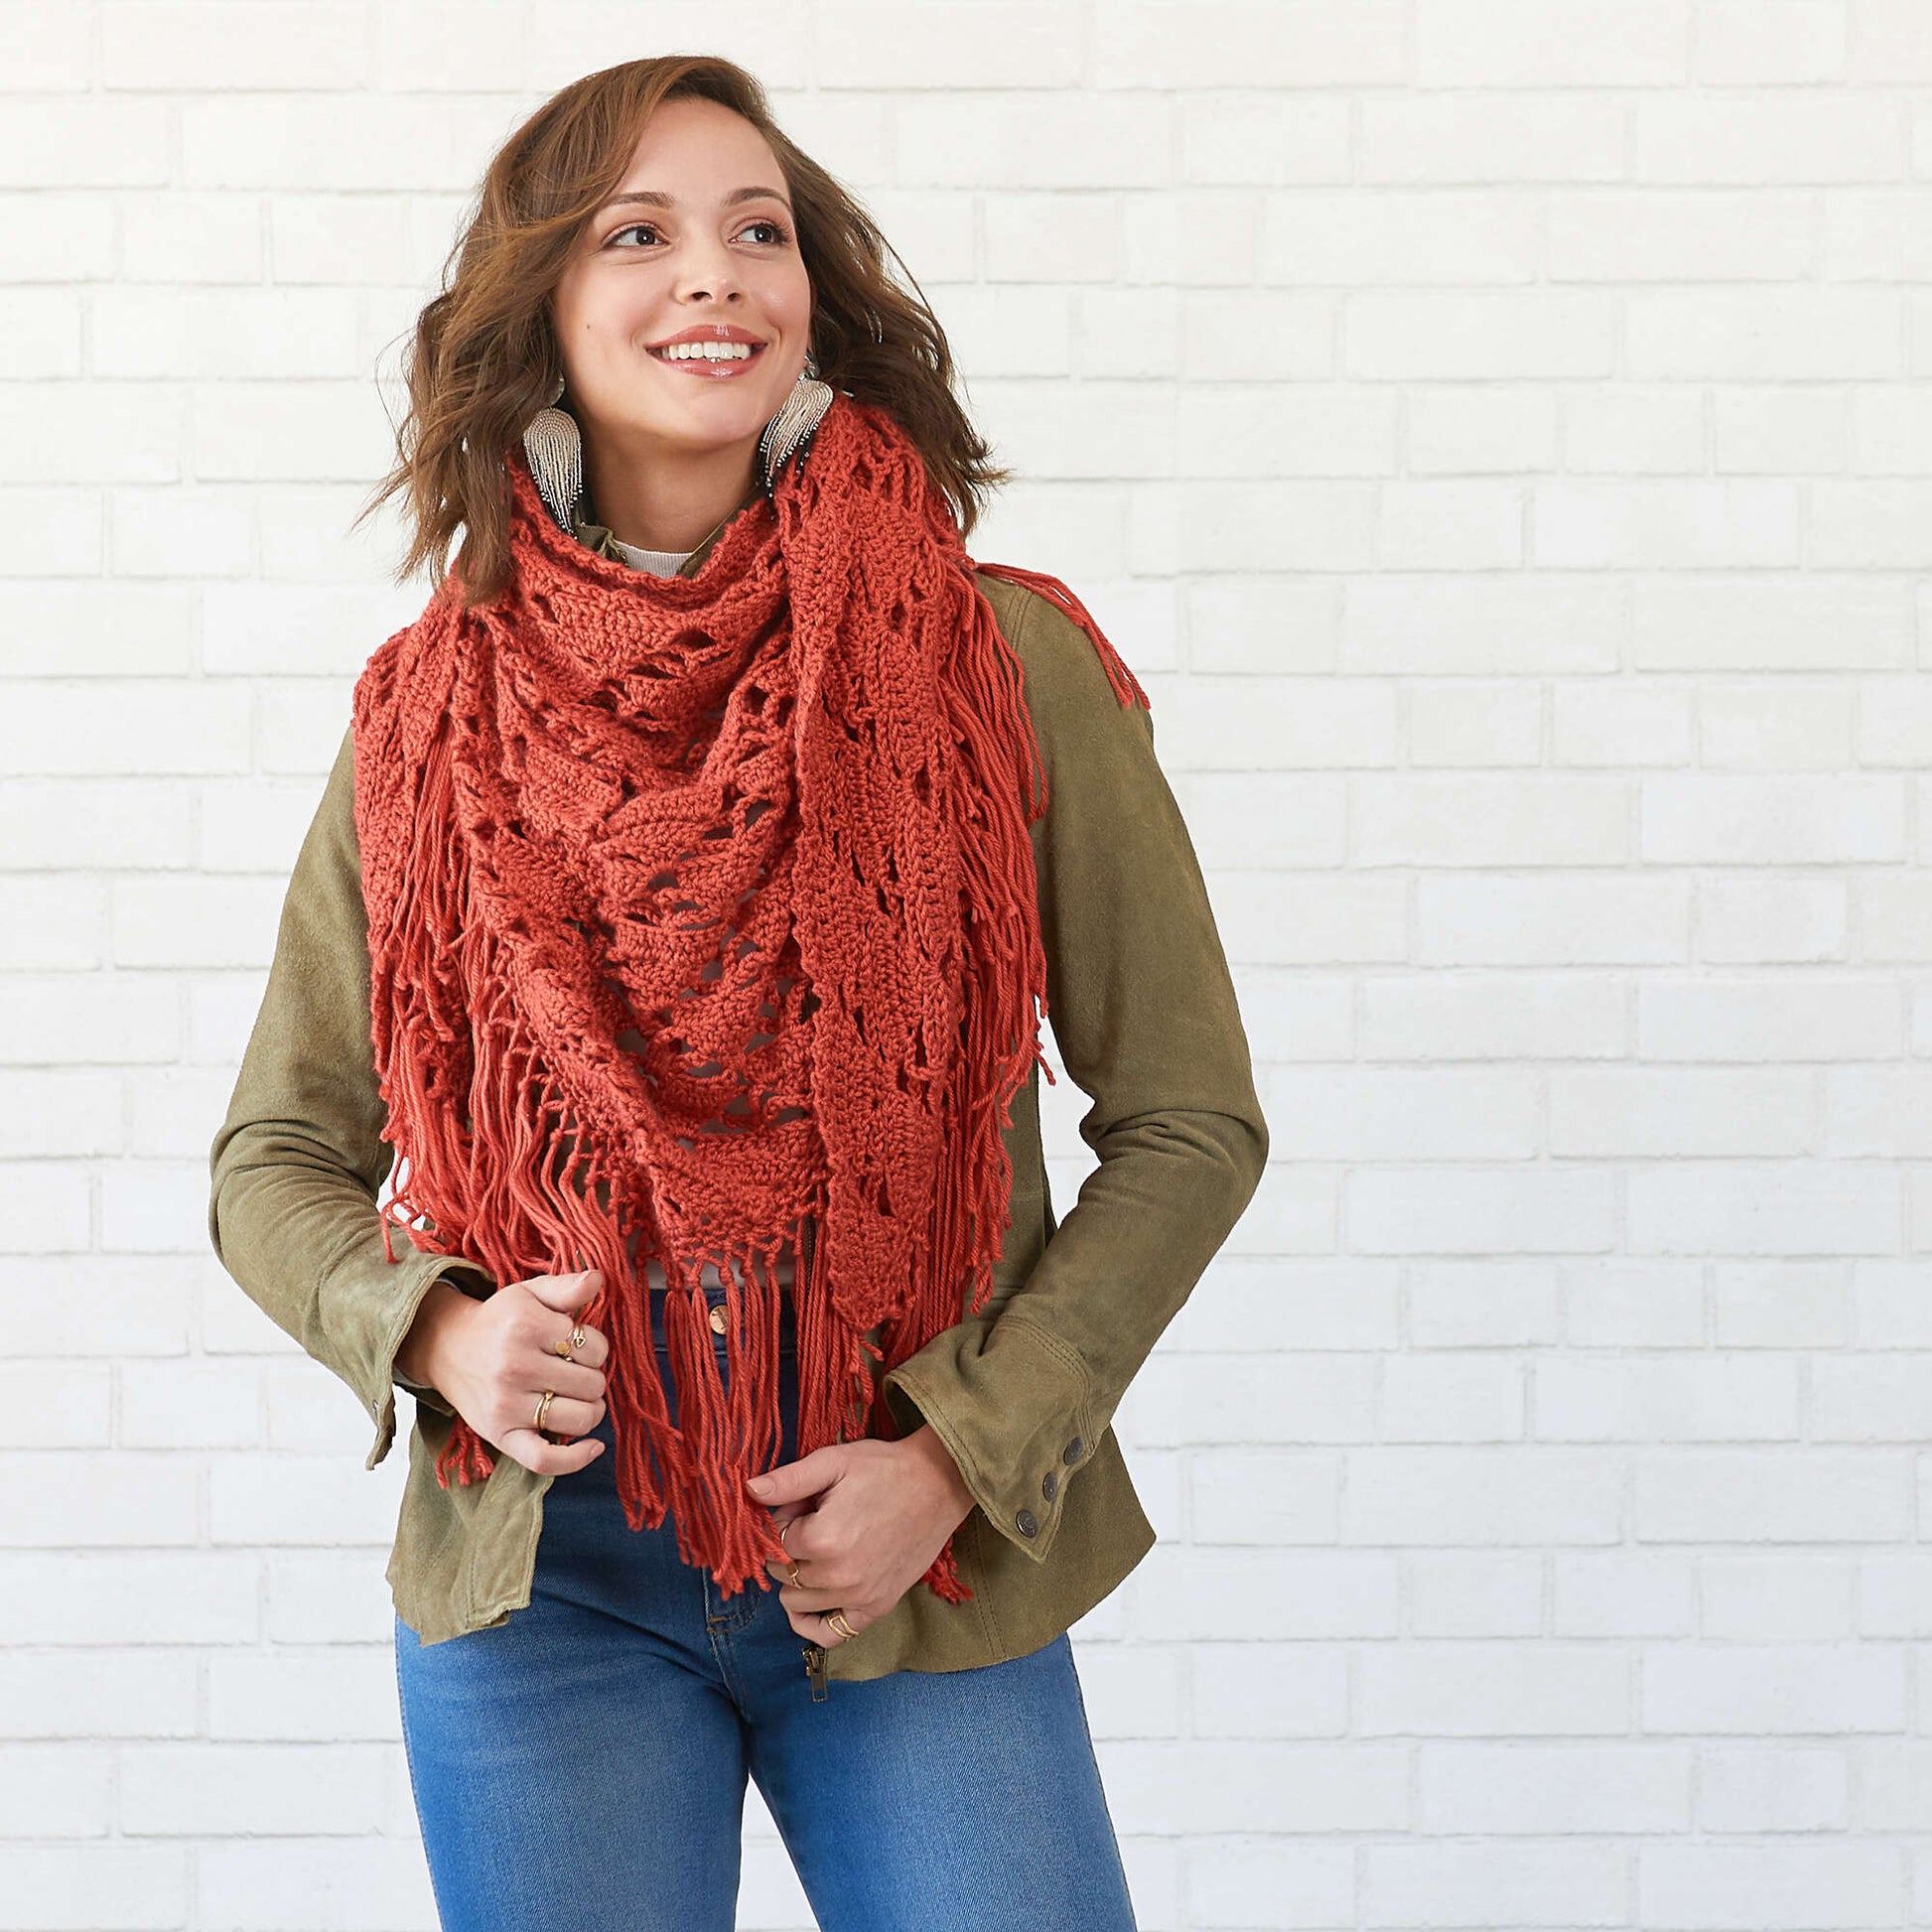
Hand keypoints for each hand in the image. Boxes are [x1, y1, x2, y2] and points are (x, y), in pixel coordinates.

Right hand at [401, 1265, 610, 1477]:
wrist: (447, 1348)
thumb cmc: (499, 1320)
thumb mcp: (530, 1293)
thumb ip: (567, 1287)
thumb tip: (598, 1278)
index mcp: (526, 1325)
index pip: (594, 1347)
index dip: (597, 1348)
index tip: (579, 1347)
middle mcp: (515, 1365)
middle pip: (591, 1384)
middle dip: (592, 1378)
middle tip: (575, 1372)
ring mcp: (506, 1404)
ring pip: (579, 1418)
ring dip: (591, 1410)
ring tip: (579, 1398)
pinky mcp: (500, 1434)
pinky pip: (544, 1459)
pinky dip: (575, 1459)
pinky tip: (594, 1446)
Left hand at [744, 1426, 975, 1648]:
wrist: (939, 1484)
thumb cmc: (885, 1469)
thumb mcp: (834, 1462)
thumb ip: (788, 1480)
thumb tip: (749, 1491)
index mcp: (822, 1538)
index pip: (775, 1541)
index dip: (784, 1520)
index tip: (805, 1505)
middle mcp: (838, 1576)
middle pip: (782, 1573)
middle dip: (789, 1549)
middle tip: (815, 1523)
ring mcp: (858, 1597)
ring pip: (796, 1603)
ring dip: (798, 1579)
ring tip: (823, 1549)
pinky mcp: (876, 1607)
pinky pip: (829, 1634)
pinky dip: (811, 1622)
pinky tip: (810, 1601)